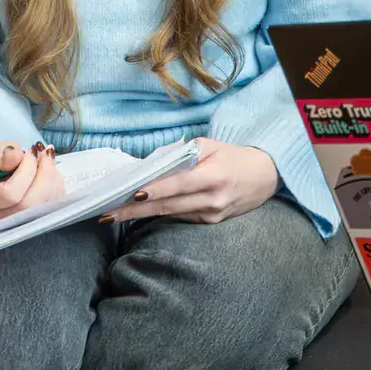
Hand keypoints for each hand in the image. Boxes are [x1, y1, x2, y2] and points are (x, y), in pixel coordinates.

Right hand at [0, 140, 66, 224]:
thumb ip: (0, 153)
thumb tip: (16, 157)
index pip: (10, 194)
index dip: (26, 170)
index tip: (30, 152)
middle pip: (30, 202)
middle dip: (44, 172)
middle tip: (44, 152)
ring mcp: (19, 223)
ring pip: (46, 203)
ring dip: (52, 175)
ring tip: (45, 158)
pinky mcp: (37, 219)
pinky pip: (55, 202)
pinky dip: (56, 182)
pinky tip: (47, 170)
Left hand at [107, 139, 278, 223]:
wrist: (263, 177)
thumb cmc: (233, 157)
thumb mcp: (212, 145)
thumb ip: (183, 153)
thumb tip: (152, 164)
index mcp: (214, 175)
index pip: (178, 184)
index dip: (155, 190)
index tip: (132, 194)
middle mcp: (212, 199)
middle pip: (167, 206)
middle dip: (134, 211)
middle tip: (107, 214)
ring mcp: (211, 215)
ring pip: (170, 215)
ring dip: (140, 217)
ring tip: (114, 216)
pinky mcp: (209, 223)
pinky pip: (180, 217)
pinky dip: (160, 214)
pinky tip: (140, 214)